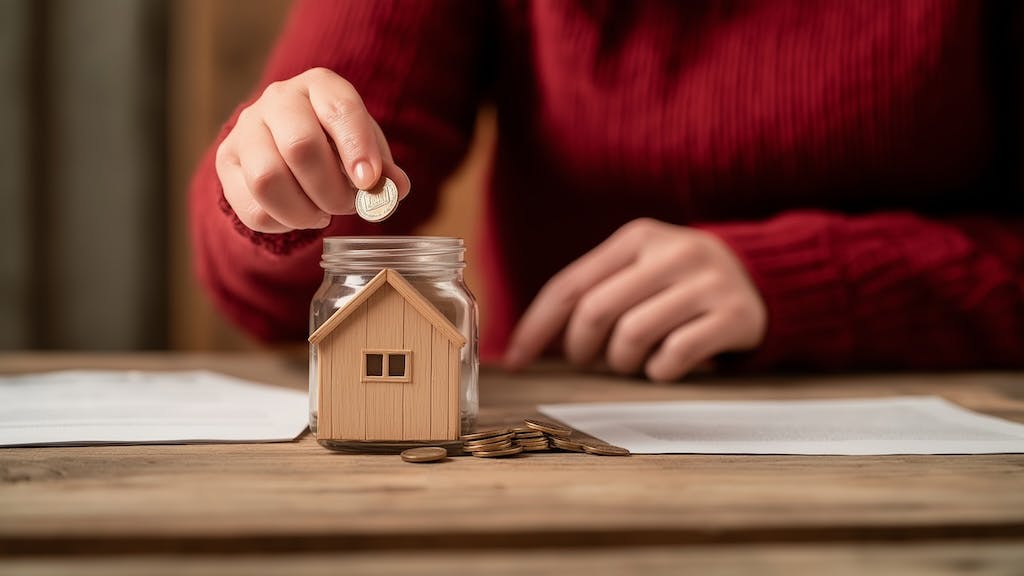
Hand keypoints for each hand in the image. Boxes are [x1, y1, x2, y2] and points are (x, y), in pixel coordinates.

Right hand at [215, 67, 410, 232]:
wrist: (285, 143)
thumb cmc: (335, 144)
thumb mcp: (365, 149)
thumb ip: (383, 170)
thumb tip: (395, 189)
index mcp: (320, 86)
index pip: (339, 110)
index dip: (357, 149)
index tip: (368, 183)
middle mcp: (278, 99)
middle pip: (300, 146)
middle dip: (331, 189)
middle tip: (346, 206)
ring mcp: (246, 129)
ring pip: (268, 179)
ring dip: (303, 210)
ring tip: (320, 215)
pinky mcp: (226, 162)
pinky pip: (251, 207)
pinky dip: (281, 223)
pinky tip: (297, 216)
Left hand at [504, 219, 766, 380]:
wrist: (763, 277)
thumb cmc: (679, 282)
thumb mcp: (639, 269)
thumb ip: (593, 292)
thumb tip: (529, 342)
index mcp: (637, 237)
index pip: (570, 285)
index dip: (537, 327)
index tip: (516, 361)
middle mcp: (672, 252)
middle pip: (595, 311)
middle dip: (580, 349)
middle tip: (588, 361)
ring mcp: (706, 282)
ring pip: (632, 335)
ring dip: (620, 363)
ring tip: (630, 362)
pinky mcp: (735, 314)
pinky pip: (675, 355)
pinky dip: (658, 370)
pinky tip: (664, 365)